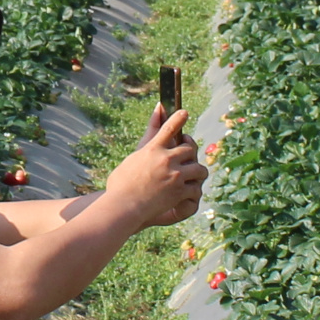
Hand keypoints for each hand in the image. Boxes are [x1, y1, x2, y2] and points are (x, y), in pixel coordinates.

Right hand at [107, 108, 205, 226]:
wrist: (123, 206)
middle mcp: (166, 159)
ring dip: (198, 172)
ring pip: (198, 168)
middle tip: (189, 157)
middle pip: (190, 148)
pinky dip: (193, 191)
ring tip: (194, 176)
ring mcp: (175, 175)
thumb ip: (145, 140)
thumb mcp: (131, 159)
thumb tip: (150, 121)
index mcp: (152, 149)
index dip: (178, 118)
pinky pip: (196, 188)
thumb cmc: (120, 184)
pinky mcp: (179, 192)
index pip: (169, 128)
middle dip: (191, 152)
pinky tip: (189, 193)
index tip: (185, 113)